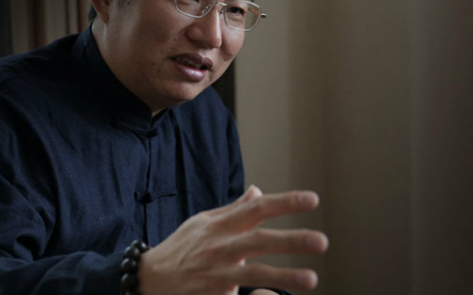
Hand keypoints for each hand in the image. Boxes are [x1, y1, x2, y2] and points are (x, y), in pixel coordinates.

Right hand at [138, 185, 327, 294]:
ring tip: (311, 279)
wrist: (150, 280)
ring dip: (284, 277)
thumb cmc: (181, 248)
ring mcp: (217, 274)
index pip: (256, 209)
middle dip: (291, 241)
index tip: (312, 200)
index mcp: (220, 226)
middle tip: (322, 241)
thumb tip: (258, 191)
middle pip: (259, 241)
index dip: (285, 203)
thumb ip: (234, 210)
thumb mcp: (203, 222)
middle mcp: (220, 248)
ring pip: (253, 274)